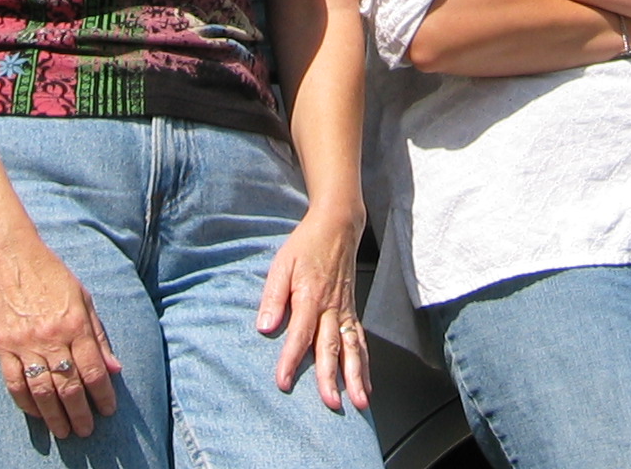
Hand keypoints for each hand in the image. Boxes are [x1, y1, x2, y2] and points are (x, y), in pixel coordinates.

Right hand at [0, 240, 121, 438]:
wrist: (9, 256)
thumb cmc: (50, 273)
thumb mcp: (83, 297)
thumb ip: (99, 334)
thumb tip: (115, 367)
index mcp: (75, 324)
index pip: (93, 369)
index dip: (103, 395)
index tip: (108, 411)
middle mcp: (51, 337)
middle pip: (69, 386)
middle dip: (80, 413)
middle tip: (86, 430)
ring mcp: (25, 344)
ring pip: (42, 391)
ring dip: (55, 416)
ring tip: (64, 431)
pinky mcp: (3, 346)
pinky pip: (15, 383)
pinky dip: (26, 403)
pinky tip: (37, 414)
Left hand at [257, 209, 371, 411]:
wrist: (337, 227)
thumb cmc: (306, 246)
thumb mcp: (281, 264)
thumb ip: (272, 296)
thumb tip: (264, 327)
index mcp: (310, 295)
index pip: (299, 333)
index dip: (291, 359)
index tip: (284, 382)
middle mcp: (331, 307)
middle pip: (331, 346)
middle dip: (330, 377)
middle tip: (330, 402)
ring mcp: (345, 311)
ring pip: (353, 348)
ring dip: (356, 377)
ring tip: (358, 403)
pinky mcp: (353, 312)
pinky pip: (361, 341)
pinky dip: (365, 365)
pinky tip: (366, 386)